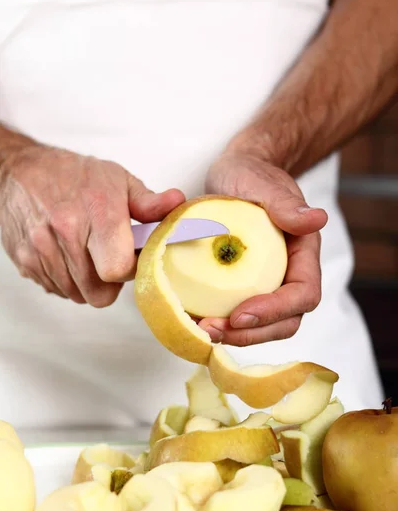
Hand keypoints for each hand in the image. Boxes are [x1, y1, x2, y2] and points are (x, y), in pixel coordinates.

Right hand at [0, 143, 183, 306]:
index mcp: (95, 212)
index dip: (131, 270)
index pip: (118, 269)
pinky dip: (67, 280)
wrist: (20, 170)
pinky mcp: (25, 261)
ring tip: (89, 254)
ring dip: (89, 282)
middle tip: (111, 258)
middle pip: (99, 292)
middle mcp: (65, 232)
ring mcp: (41, 249)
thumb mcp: (118, 180)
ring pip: (78, 295)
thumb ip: (150, 202)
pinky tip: (69, 255)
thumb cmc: (74, 175)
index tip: (133, 258)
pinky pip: (56, 290)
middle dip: (110, 282)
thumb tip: (177, 204)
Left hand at [198, 152, 327, 345]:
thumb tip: (317, 219)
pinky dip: (220, 323)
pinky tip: (192, 320)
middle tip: (211, 330)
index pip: (303, 294)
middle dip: (250, 334)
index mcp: (303, 254)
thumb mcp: (263, 184)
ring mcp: (268, 283)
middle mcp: (289, 274)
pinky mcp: (244, 287)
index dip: (275, 311)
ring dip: (233, 335)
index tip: (240, 314)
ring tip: (200, 330)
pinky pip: (238, 313)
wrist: (235, 175)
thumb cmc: (251, 175)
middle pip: (284, 321)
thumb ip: (286, 204)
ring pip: (262, 325)